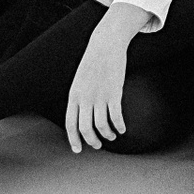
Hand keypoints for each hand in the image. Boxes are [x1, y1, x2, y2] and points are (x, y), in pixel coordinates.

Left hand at [65, 26, 130, 152]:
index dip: (74, 140)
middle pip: (86, 129)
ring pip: (102, 126)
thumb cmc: (93, 61)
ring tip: (112, 135)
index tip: (78, 150)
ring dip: (108, 135)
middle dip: (92, 141)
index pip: (70, 124)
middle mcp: (85, 98)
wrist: (105, 43)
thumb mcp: (79, 80)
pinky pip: (116, 116)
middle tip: (98, 145)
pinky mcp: (114, 92)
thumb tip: (81, 116)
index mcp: (74, 95)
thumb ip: (79, 98)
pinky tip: (122, 128)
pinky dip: (120, 126)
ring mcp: (100, 95)